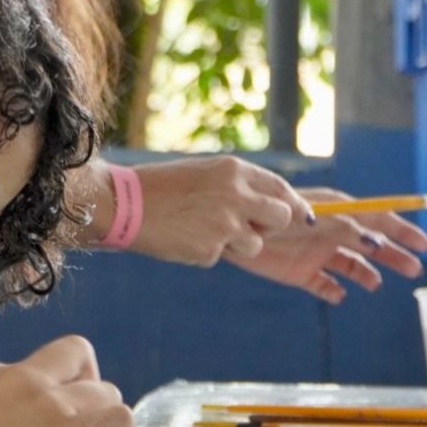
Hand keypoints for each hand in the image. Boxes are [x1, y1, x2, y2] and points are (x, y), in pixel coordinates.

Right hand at [125, 156, 315, 264]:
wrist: (124, 205)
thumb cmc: (162, 187)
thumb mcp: (205, 174)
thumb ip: (237, 186)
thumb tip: (268, 205)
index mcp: (234, 171)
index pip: (281, 189)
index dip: (295, 205)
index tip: (302, 216)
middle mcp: (235, 196)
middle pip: (282, 218)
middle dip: (273, 227)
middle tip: (253, 227)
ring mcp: (224, 225)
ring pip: (255, 244)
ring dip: (237, 243)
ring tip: (202, 230)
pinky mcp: (210, 250)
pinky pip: (220, 256)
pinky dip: (205, 251)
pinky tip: (183, 238)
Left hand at [225, 188, 426, 302]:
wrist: (234, 227)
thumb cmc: (276, 215)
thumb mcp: (315, 219)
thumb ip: (346, 229)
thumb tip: (378, 243)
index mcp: (338, 212)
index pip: (379, 220)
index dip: (403, 231)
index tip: (425, 245)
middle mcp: (332, 233)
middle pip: (371, 246)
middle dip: (394, 256)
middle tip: (415, 270)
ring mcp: (317, 253)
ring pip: (352, 266)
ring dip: (367, 275)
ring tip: (376, 285)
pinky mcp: (299, 274)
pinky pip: (324, 285)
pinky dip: (332, 291)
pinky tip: (338, 295)